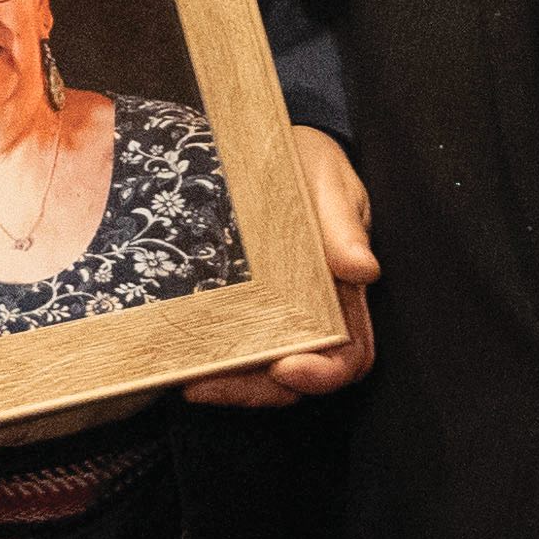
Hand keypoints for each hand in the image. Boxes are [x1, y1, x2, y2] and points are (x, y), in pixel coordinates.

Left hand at [187, 125, 379, 406]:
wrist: (269, 147)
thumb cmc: (309, 165)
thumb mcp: (328, 182)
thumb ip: (342, 224)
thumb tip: (362, 268)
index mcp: (344, 292)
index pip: (349, 354)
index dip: (324, 373)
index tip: (287, 369)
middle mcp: (312, 313)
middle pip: (296, 378)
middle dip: (256, 391)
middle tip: (210, 385)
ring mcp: (274, 314)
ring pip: (258, 373)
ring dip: (227, 385)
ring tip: (188, 381)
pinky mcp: (240, 306)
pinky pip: (228, 346)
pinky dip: (207, 360)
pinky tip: (176, 358)